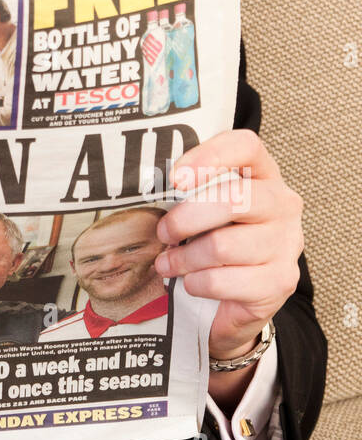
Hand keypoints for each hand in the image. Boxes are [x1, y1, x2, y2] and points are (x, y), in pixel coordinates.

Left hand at [154, 130, 302, 361]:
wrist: (249, 292)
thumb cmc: (223, 237)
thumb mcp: (211, 206)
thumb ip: (192, 192)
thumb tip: (152, 192)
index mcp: (265, 174)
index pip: (247, 146)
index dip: (209, 156)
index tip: (175, 178)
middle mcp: (283, 203)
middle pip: (233, 199)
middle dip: (185, 219)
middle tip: (163, 233)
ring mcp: (287, 243)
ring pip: (222, 246)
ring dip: (183, 259)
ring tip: (168, 264)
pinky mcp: (281, 280)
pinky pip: (223, 281)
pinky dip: (197, 283)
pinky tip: (192, 282)